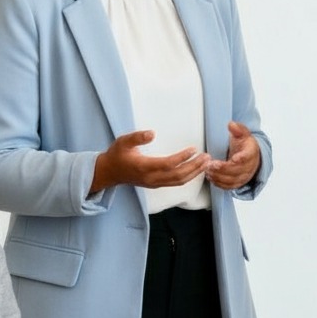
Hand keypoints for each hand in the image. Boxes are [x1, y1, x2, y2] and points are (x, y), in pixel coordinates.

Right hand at [90, 130, 211, 193]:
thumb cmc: (117, 154)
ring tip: (206, 163)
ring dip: (194, 173)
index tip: (193, 149)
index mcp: (144, 167)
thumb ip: (137, 137)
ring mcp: (155, 183)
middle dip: (194, 167)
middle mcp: (151, 178)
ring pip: (179, 181)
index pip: (168, 164)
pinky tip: (196, 170)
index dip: (182, 157)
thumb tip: (152, 133)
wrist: (109, 172)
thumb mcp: (123, 142)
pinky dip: (188, 177)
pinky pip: (176, 183)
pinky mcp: (157, 184)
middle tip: (207, 157)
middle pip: (178, 175)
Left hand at [207, 121, 261, 189]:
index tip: (234, 158)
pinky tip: (211, 177)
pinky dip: (219, 183)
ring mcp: (243, 176)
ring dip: (219, 176)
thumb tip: (231, 124)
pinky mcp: (237, 183)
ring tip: (208, 170)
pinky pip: (228, 186)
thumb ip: (237, 129)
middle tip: (211, 164)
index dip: (241, 158)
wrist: (250, 156)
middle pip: (237, 170)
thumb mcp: (243, 134)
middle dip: (223, 168)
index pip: (247, 156)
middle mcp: (249, 167)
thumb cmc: (245, 145)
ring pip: (232, 180)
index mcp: (250, 153)